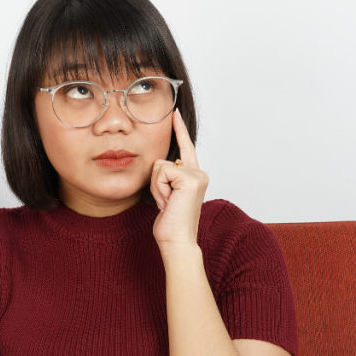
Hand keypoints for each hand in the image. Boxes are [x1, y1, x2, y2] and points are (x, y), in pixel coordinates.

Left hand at [150, 110, 208, 247]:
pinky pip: (161, 172)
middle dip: (156, 183)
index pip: (185, 148)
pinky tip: (169, 203)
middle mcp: (199, 173)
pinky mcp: (190, 178)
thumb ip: (168, 179)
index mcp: (195, 176)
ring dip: (157, 188)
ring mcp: (197, 175)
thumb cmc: (171, 224)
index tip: (174, 113)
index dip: (179, 130)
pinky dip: (159, 189)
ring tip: (168, 204)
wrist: (177, 241)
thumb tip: (160, 166)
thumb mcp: (167, 195)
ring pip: (159, 166)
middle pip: (162, 160)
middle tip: (167, 203)